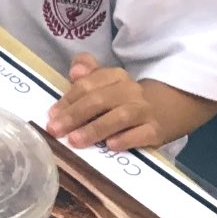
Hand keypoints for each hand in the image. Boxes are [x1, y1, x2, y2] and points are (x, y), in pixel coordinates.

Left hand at [46, 53, 161, 150]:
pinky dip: (126, 139)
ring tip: (75, 141)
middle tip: (55, 130)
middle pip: (99, 100)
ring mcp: (145, 110)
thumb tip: (75, 71)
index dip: (67, 100)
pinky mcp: (156, 130)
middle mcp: (131, 91)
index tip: (51, 115)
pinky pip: (142, 134)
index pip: (87, 85)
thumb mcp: (103, 83)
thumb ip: (86, 74)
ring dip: (95, 129)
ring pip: (119, 117)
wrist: (165, 111)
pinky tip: (110, 146)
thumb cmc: (121, 99)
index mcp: (115, 76)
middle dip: (74, 116)